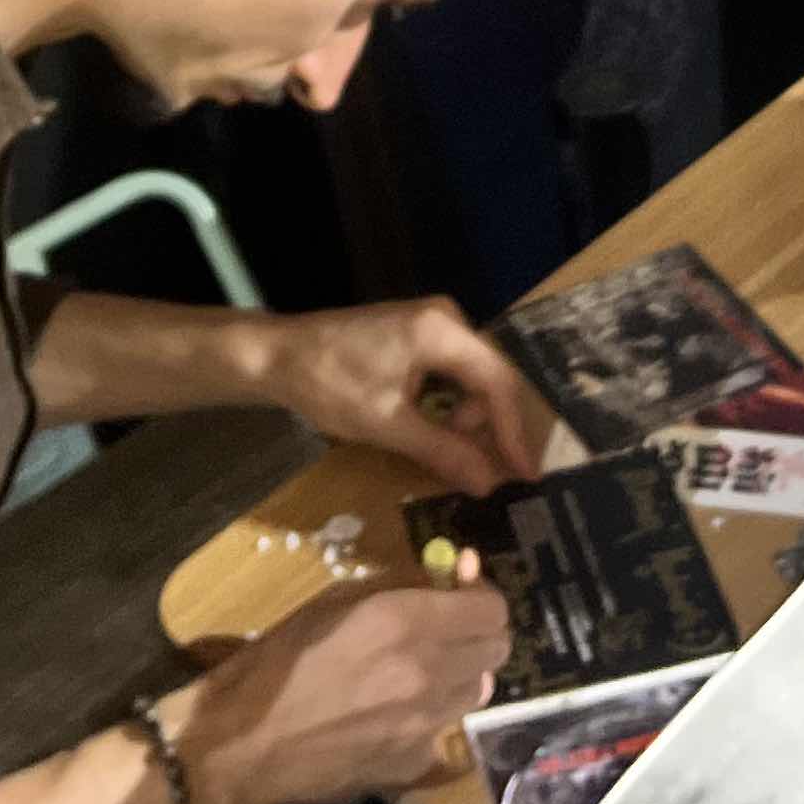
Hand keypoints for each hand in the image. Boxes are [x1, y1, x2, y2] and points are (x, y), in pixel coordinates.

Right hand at [176, 582, 508, 803]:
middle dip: (478, 633)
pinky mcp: (415, 763)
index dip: (482, 596)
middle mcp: (427, 672)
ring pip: (477, 692)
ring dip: (459, 676)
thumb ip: (397, 586)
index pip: (492, 607)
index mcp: (404, 622)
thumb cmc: (278, 661)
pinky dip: (429, 719)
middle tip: (448, 631)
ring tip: (420, 673)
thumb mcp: (332, 602)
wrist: (244, 745)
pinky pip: (443, 732)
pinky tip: (391, 717)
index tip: (463, 591)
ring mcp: (426, 725)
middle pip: (497, 650)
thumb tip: (445, 575)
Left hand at [253, 297, 539, 491]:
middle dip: (487, 430)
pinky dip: (449, 410)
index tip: (527, 474)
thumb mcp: (387, 423)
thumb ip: (442, 451)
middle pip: (488, 381)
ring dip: (465, 423)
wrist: (277, 356)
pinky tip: (439, 437)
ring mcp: (432, 325)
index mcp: (443, 330)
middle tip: (485, 475)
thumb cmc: (330, 383)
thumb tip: (489, 484)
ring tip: (452, 459)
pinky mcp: (417, 337)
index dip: (514, 431)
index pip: (498, 383)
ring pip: (470, 382)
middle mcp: (447, 319)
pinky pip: (450, 376)